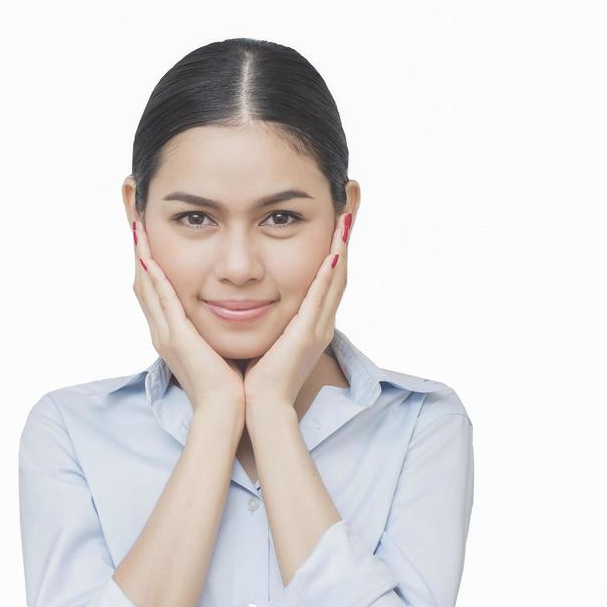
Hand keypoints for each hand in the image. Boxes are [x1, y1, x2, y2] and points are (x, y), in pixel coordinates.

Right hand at [132, 218, 244, 416]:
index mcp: (170, 333)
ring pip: (146, 287)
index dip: (148, 261)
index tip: (146, 235)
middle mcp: (161, 331)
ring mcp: (165, 334)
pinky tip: (150, 257)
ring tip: (135, 228)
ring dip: (140, 256)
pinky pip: (161, 301)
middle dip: (137, 251)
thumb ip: (213, 327)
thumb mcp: (215, 346)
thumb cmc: (226, 382)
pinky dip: (154, 277)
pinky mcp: (176, 337)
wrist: (224, 409)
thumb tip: (228, 308)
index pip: (153, 290)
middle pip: (142, 283)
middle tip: (133, 221)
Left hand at [241, 210, 352, 413]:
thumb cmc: (258, 376)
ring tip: (348, 212)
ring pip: (336, 278)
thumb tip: (254, 296)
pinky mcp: (308, 335)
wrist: (261, 407)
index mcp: (311, 321)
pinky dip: (329, 273)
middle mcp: (321, 321)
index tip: (339, 212)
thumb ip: (268, 316)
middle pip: (340, 268)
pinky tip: (334, 250)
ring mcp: (318, 328)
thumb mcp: (268, 336)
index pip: (327, 273)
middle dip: (346, 233)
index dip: (335, 242)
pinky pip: (321, 298)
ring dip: (343, 244)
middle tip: (352, 199)